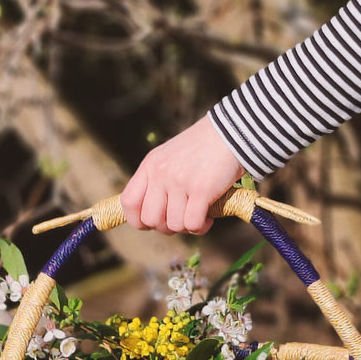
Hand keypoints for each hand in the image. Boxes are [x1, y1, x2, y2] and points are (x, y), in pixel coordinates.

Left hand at [120, 114, 244, 234]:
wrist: (231, 132)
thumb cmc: (202, 150)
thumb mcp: (169, 158)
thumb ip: (156, 181)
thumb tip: (150, 218)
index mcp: (150, 166)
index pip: (129, 203)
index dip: (138, 220)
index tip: (153, 222)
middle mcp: (161, 174)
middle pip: (151, 220)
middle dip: (166, 227)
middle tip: (181, 218)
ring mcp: (180, 182)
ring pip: (174, 225)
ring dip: (187, 227)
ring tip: (198, 214)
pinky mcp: (201, 190)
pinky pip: (193, 224)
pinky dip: (201, 227)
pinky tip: (208, 217)